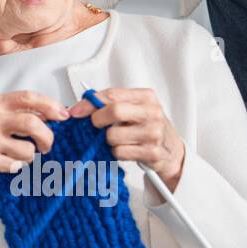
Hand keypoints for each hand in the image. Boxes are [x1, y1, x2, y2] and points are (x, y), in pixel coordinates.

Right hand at [0, 91, 63, 218]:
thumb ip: (17, 112)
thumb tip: (51, 113)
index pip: (28, 97)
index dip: (50, 105)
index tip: (63, 115)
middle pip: (32, 123)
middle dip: (47, 137)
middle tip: (46, 145)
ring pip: (28, 149)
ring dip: (29, 156)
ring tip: (17, 155)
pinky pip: (16, 165)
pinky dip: (16, 167)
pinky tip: (5, 163)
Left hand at [68, 87, 184, 189]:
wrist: (170, 150)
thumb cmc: (146, 126)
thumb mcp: (132, 109)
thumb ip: (109, 103)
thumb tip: (78, 107)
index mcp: (146, 97)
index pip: (112, 94)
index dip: (89, 103)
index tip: (75, 111)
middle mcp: (152, 113)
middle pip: (114, 111)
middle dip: (98, 120)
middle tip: (96, 126)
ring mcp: (154, 133)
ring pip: (113, 135)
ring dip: (108, 140)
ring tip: (118, 139)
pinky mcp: (152, 152)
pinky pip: (119, 152)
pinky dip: (116, 152)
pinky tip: (126, 149)